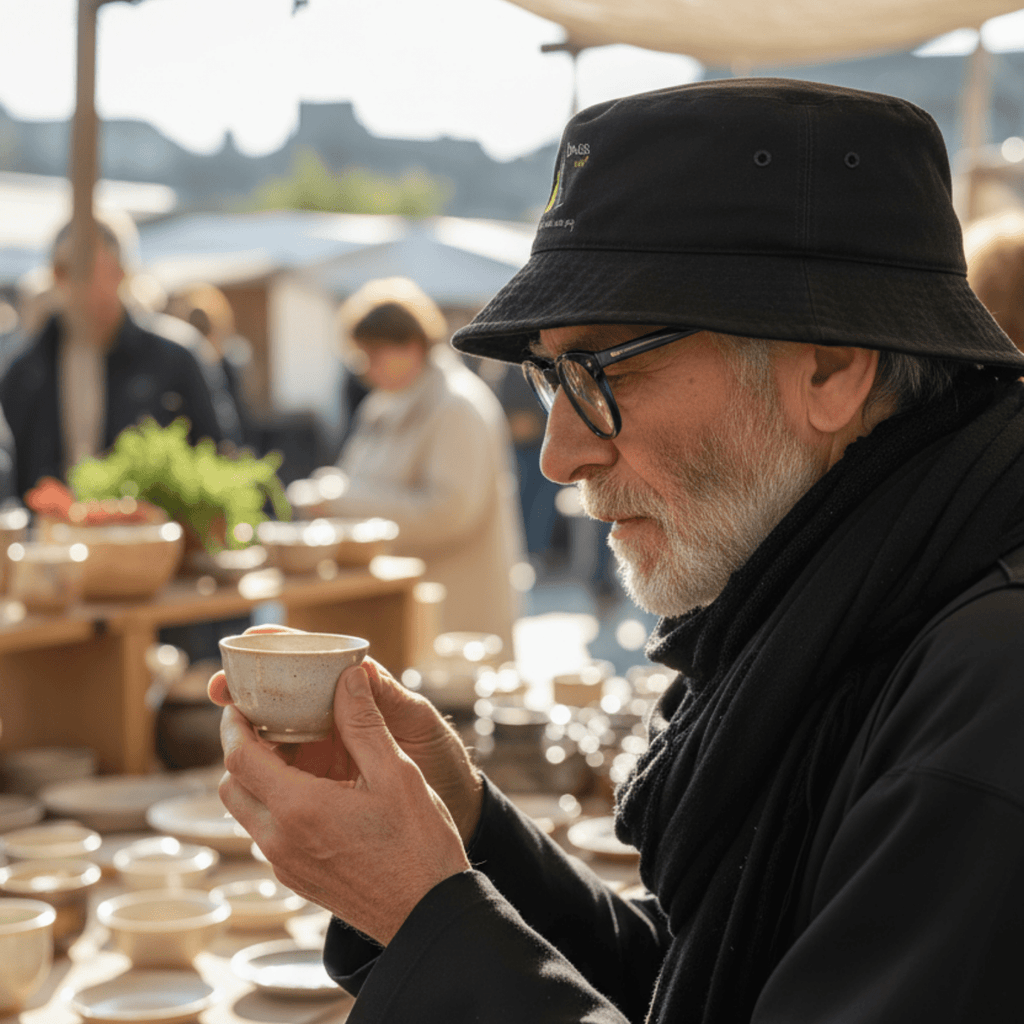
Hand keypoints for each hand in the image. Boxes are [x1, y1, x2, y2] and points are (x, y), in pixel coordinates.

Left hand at [218, 664, 470, 944]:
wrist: (427, 913)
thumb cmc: (418, 844)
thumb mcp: (396, 773)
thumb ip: (364, 723)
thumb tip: (347, 678)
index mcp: (300, 808)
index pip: (239, 757)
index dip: (234, 724)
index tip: (242, 702)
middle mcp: (280, 840)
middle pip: (231, 785)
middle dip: (240, 750)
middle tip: (270, 724)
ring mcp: (285, 864)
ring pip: (246, 812)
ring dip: (256, 779)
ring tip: (295, 754)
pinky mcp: (297, 879)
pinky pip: (266, 834)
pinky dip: (274, 805)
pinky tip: (315, 791)